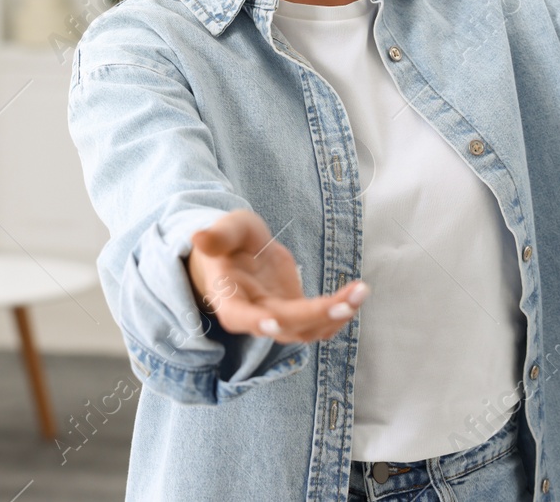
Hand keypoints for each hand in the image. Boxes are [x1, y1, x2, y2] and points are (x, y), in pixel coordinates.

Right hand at [186, 209, 368, 343]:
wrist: (241, 252)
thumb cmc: (229, 240)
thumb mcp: (225, 230)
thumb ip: (216, 238)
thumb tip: (199, 238)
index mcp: (229, 298)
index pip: (240, 316)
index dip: (256, 321)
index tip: (273, 322)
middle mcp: (255, 316)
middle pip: (285, 325)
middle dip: (316, 315)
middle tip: (345, 301)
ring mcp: (278, 317)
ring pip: (307, 329)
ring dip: (335, 316)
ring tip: (360, 292)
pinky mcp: (298, 313)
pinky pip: (320, 323)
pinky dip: (340, 314)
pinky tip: (356, 295)